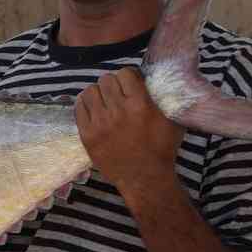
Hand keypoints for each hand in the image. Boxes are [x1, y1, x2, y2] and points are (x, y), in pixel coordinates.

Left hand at [74, 68, 183, 194]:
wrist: (145, 178)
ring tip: (105, 102)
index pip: (125, 73)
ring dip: (99, 94)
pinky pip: (79, 107)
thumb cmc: (162, 148)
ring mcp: (100, 124)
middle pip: (106, 80)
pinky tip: (94, 110)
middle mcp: (118, 111)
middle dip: (113, 85)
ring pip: (90, 91)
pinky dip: (86, 105)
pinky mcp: (87, 135)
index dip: (129, 77)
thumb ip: (162, 97)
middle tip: (118, 95)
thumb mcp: (172, 120)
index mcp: (140, 105)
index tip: (131, 85)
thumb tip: (153, 78)